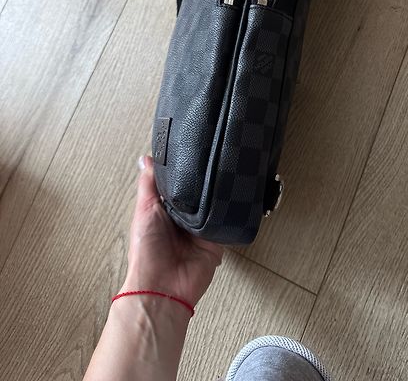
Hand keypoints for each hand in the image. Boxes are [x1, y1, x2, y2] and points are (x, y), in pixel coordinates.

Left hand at [121, 155, 223, 309]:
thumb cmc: (146, 252)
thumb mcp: (145, 210)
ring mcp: (201, 229)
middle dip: (204, 181)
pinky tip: (233, 198)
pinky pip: (226, 222)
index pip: (179, 184)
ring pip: (214, 205)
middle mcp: (184, 218)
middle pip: (199, 193)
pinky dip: (229, 213)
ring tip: (226, 175)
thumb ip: (149, 184)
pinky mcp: (216, 240)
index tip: (193, 149)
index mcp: (166, 210)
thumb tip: (146, 158)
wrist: (162, 286)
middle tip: (214, 158)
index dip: (185, 169)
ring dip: (218, 196)